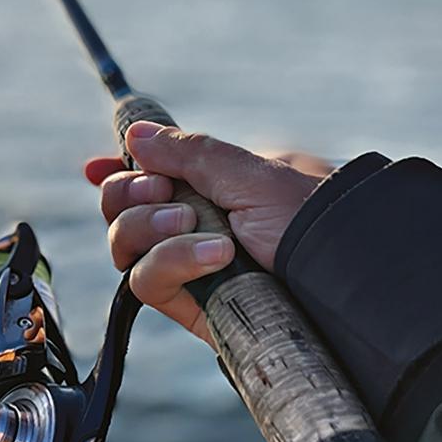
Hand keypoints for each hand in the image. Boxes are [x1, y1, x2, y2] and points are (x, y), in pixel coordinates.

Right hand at [85, 123, 330, 346]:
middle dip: (129, 192)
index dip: (120, 172)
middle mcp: (194, 225)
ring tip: (195, 222)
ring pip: (126, 244)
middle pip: (123, 209)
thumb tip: (134, 135)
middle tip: (160, 187)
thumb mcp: (251, 173)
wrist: (344, 281)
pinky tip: (214, 255)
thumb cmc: (311, 220)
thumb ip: (189, 153)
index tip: (97, 167)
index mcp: (212, 187)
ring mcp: (188, 267)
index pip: (150, 178)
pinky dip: (171, 260)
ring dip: (150, 225)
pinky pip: (146, 281)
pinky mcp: (189, 306)